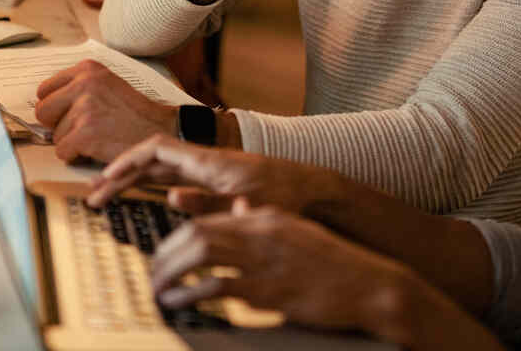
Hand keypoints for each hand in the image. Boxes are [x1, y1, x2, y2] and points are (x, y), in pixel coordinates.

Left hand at [34, 60, 176, 161]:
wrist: (160, 130)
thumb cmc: (133, 112)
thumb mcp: (107, 84)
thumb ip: (77, 88)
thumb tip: (42, 105)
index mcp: (88, 69)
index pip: (45, 90)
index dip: (55, 107)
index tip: (67, 115)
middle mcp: (84, 84)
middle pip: (43, 112)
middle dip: (57, 125)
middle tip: (80, 129)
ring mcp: (85, 109)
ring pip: (55, 136)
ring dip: (73, 142)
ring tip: (98, 136)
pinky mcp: (85, 134)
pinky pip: (62, 152)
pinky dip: (76, 156)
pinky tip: (97, 149)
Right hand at [86, 134, 333, 213]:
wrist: (312, 187)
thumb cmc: (286, 194)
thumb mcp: (249, 203)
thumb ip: (210, 202)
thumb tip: (171, 197)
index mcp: (209, 162)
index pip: (157, 148)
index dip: (127, 160)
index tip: (105, 176)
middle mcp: (203, 161)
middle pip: (151, 159)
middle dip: (119, 173)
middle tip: (93, 194)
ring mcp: (206, 169)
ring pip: (158, 168)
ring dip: (130, 179)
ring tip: (104, 195)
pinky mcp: (212, 179)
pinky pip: (171, 176)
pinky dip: (149, 184)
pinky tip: (136, 195)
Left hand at [150, 201, 504, 348]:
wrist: (368, 284)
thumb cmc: (332, 267)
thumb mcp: (294, 239)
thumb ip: (261, 234)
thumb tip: (229, 236)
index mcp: (265, 217)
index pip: (207, 219)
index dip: (177, 238)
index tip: (163, 256)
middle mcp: (260, 231)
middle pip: (196, 233)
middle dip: (165, 254)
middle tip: (153, 275)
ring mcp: (264, 259)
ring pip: (199, 255)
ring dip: (170, 273)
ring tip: (158, 290)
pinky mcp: (268, 289)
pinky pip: (215, 287)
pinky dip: (190, 294)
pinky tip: (178, 304)